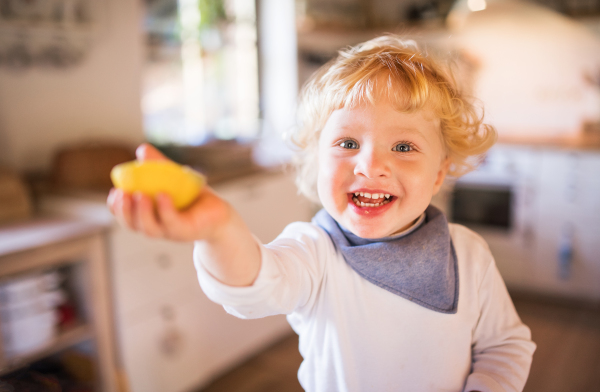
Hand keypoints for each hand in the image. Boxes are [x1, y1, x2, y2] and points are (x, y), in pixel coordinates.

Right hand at [107, 143, 230, 241]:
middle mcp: (156, 226)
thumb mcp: (172, 177)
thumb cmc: (191, 196)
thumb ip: (156, 165)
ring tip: (140, 195)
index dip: (116, 208)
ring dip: (141, 213)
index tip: (114, 192)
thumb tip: (142, 149)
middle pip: (134, 225)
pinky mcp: (186, 231)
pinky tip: (162, 195)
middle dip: (124, 211)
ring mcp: (170, 231)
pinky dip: (165, 210)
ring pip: (149, 228)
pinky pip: (172, 222)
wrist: (218, 211)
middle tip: (122, 194)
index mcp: (148, 216)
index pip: (126, 216)